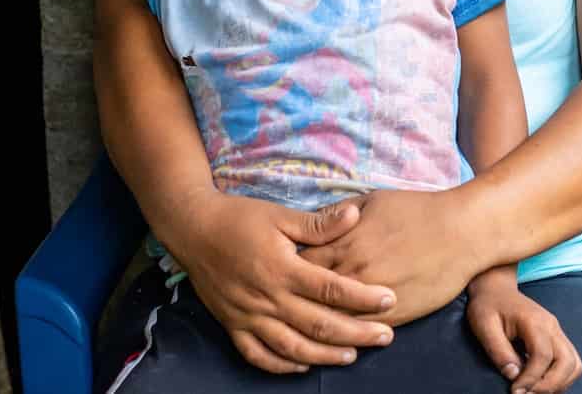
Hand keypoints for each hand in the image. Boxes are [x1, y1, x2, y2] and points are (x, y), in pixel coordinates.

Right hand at [169, 193, 397, 371]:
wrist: (192, 229)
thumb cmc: (238, 218)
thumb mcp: (279, 215)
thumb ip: (317, 224)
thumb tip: (355, 215)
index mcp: (282, 268)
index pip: (331, 289)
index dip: (363, 297)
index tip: (389, 300)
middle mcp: (267, 297)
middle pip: (318, 323)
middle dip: (356, 332)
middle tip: (385, 336)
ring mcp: (248, 316)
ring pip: (292, 346)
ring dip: (324, 355)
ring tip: (352, 356)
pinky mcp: (232, 325)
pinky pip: (258, 355)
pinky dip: (281, 365)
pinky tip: (303, 365)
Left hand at [298, 188, 480, 325]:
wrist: (462, 231)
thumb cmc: (418, 210)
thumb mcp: (373, 200)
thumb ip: (339, 214)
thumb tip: (313, 222)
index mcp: (345, 242)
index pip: (300, 263)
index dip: (288, 267)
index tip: (282, 268)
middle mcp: (354, 273)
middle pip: (309, 294)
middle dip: (296, 296)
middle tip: (287, 297)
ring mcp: (373, 298)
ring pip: (331, 320)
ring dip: (315, 321)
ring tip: (304, 320)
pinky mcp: (394, 316)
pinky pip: (359, 332)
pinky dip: (344, 334)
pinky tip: (335, 335)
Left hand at [466, 270, 581, 393]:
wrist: (496, 288)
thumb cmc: (488, 306)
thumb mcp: (483, 325)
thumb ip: (498, 351)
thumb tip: (513, 375)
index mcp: (534, 321)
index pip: (543, 356)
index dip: (531, 379)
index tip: (515, 391)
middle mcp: (552, 326)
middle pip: (568, 362)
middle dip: (551, 385)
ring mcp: (557, 332)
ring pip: (574, 365)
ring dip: (559, 383)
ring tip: (534, 390)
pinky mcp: (557, 338)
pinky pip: (570, 363)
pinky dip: (561, 378)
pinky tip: (540, 382)